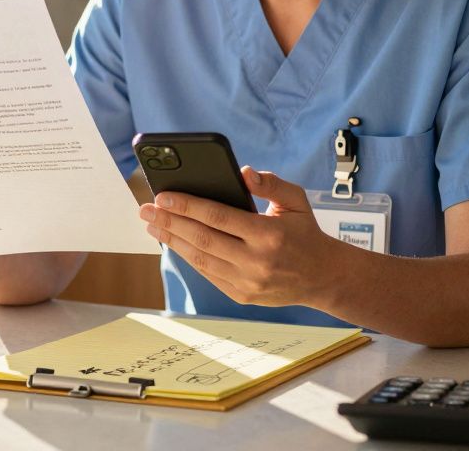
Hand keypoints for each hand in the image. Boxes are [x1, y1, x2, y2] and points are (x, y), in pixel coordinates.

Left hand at [138, 167, 336, 306]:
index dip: (187, 206)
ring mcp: (248, 282)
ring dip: (172, 241)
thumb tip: (242, 172)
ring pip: (200, 260)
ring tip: (153, 226)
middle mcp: (256, 261)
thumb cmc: (305, 232)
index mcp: (269, 234)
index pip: (218, 217)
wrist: (322, 277)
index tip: (162, 196)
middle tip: (145, 210)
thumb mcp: (296, 200)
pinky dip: (188, 257)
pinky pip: (208, 274)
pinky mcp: (241, 295)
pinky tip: (174, 242)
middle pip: (202, 239)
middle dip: (170, 223)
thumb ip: (271, 183)